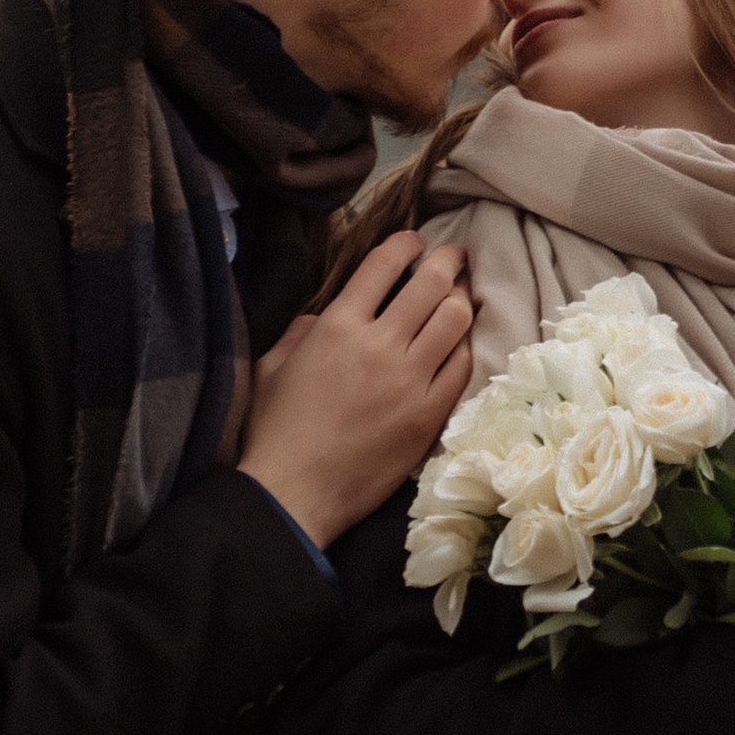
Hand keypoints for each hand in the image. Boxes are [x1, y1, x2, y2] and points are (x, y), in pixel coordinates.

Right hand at [238, 234, 471, 547]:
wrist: (294, 493)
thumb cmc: (274, 430)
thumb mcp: (272, 366)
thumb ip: (302, 330)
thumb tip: (327, 314)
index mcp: (336, 327)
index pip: (383, 266)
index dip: (405, 245)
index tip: (415, 242)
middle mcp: (378, 345)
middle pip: (430, 285)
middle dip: (447, 262)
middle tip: (454, 256)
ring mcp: (408, 381)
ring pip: (454, 320)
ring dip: (461, 300)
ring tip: (461, 295)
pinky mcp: (428, 415)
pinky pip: (461, 367)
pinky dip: (463, 347)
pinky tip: (458, 343)